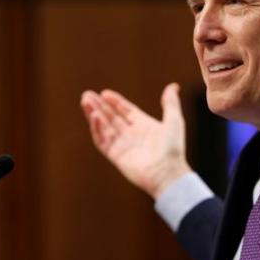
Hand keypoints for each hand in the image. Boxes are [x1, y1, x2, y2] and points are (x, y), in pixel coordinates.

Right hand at [80, 83, 190, 198]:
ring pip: (104, 126)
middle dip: (99, 106)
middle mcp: (132, 134)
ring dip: (94, 114)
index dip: (115, 102)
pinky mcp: (115, 156)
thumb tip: (174, 86)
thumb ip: (170, 103)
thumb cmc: (172, 148)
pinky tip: (94, 116)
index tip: (104, 93)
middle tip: (87, 95)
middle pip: (112, 117)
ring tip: (85, 101)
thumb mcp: (174, 120)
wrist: (167, 173)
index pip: (126, 110)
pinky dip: (97, 129)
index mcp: (144, 126)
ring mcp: (123, 145)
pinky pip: (102, 140)